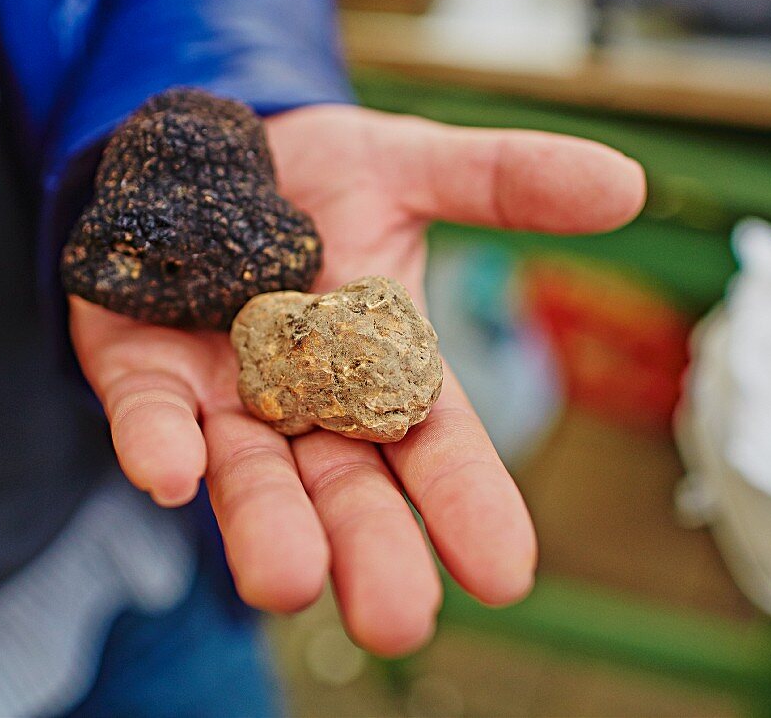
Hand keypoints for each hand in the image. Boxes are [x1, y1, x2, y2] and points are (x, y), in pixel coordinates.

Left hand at [69, 105, 645, 654]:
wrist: (205, 152)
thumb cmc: (319, 174)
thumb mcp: (411, 166)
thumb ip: (503, 182)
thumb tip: (627, 183)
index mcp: (385, 367)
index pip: (437, 446)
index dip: (469, 503)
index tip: (505, 572)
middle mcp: (309, 403)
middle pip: (346, 488)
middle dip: (370, 549)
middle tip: (398, 618)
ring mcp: (224, 397)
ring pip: (251, 477)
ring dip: (267, 528)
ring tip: (288, 580)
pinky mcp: (143, 373)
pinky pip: (149, 416)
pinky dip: (158, 445)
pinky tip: (171, 476)